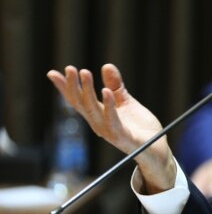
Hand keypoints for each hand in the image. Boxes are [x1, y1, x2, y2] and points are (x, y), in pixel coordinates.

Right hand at [47, 64, 175, 193]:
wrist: (157, 147)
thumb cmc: (140, 127)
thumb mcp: (126, 101)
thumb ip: (116, 86)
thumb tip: (106, 65)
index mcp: (98, 116)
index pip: (77, 100)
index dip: (65, 87)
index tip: (52, 73)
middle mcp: (99, 124)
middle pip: (81, 104)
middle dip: (73, 86)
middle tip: (70, 68)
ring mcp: (109, 131)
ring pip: (93, 110)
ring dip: (87, 91)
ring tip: (85, 73)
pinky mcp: (123, 137)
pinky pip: (112, 120)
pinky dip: (108, 106)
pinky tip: (105, 91)